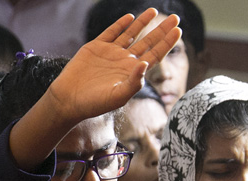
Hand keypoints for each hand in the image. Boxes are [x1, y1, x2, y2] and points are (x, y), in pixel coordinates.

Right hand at [47, 8, 181, 122]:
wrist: (69, 99)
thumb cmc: (95, 103)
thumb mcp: (118, 96)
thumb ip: (134, 82)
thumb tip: (146, 63)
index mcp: (133, 73)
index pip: (155, 55)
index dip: (167, 43)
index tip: (178, 31)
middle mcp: (125, 61)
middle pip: (148, 42)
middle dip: (161, 30)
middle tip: (175, 18)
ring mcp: (111, 53)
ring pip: (131, 34)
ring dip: (142, 23)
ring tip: (154, 10)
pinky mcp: (96, 47)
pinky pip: (111, 32)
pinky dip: (120, 24)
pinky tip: (130, 17)